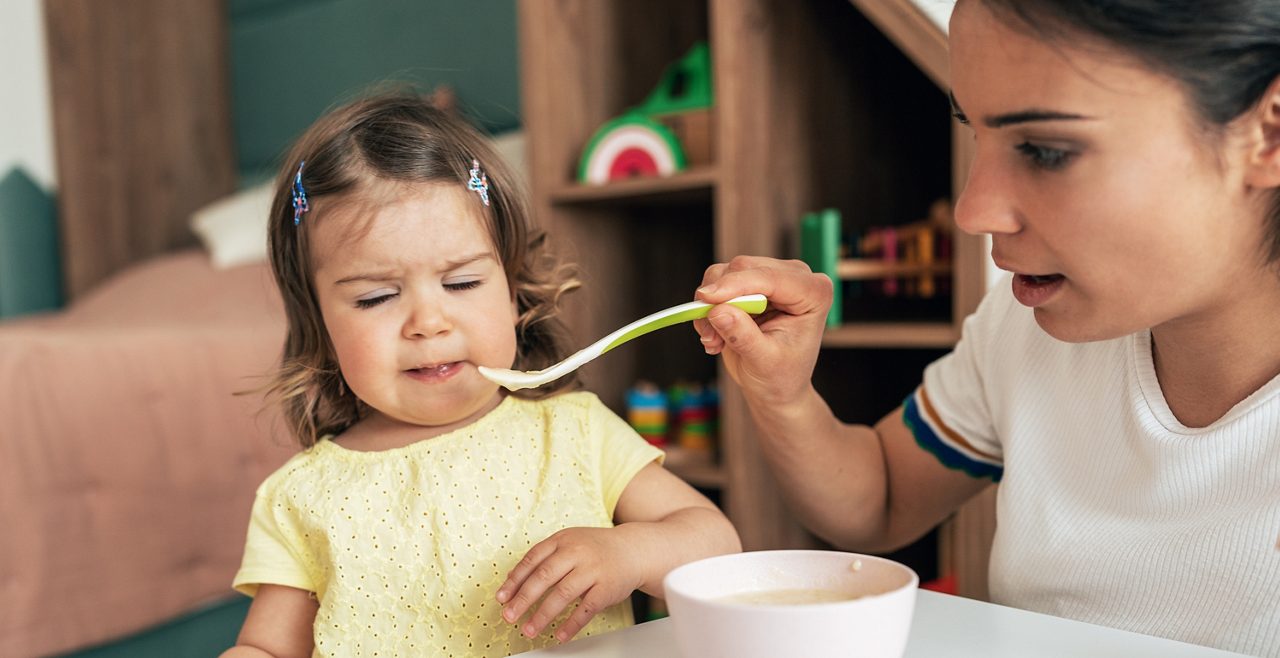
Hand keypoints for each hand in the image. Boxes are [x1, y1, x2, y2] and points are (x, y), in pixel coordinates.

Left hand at [496, 527, 640, 642]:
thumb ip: (545, 558)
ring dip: (543, 615)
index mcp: (563, 539)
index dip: (515, 580)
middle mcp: (576, 552)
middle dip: (523, 599)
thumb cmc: (596, 549)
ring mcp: (593, 569)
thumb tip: (513, 580)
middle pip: (544, 576)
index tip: (501, 598)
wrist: (634, 549)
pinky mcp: (607, 587)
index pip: (532, 560)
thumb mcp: (570, 543)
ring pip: (562, 594)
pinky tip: (559, 635)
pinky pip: (586, 609)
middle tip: (509, 616)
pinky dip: (571, 624)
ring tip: (529, 630)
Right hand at [693, 256, 832, 406]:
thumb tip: (717, 311)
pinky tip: (716, 335)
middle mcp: (794, 277)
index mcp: (814, 293)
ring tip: (715, 340)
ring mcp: (770, 277)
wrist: (775, 387)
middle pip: (744, 268)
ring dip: (709, 306)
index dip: (736, 285)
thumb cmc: (781, 377)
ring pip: (724, 272)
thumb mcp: (764, 362)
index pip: (771, 277)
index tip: (706, 299)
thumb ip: (743, 336)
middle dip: (719, 300)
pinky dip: (707, 308)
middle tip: (711, 337)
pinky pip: (716, 282)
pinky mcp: (748, 282)